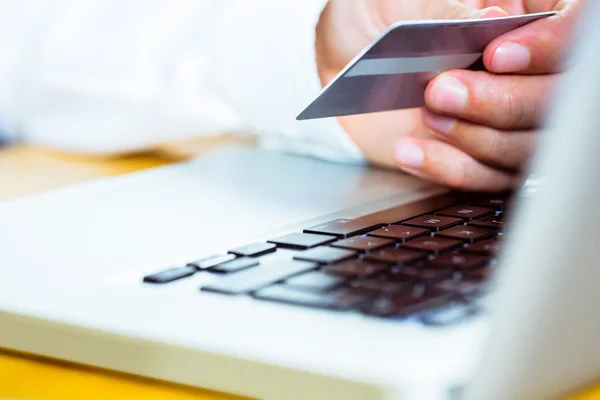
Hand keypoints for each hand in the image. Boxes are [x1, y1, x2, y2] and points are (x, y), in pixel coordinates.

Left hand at [316, 0, 582, 190]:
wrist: (347, 57)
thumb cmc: (384, 16)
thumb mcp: (408, 0)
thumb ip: (449, 9)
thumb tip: (494, 18)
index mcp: (531, 19)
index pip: (574, 34)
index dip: (547, 48)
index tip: (497, 55)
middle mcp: (532, 72)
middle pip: (554, 100)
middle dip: (500, 101)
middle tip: (442, 90)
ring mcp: (511, 121)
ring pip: (525, 147)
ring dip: (474, 136)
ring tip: (426, 112)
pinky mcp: (483, 159)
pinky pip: (484, 178)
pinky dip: (448, 167)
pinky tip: (410, 150)